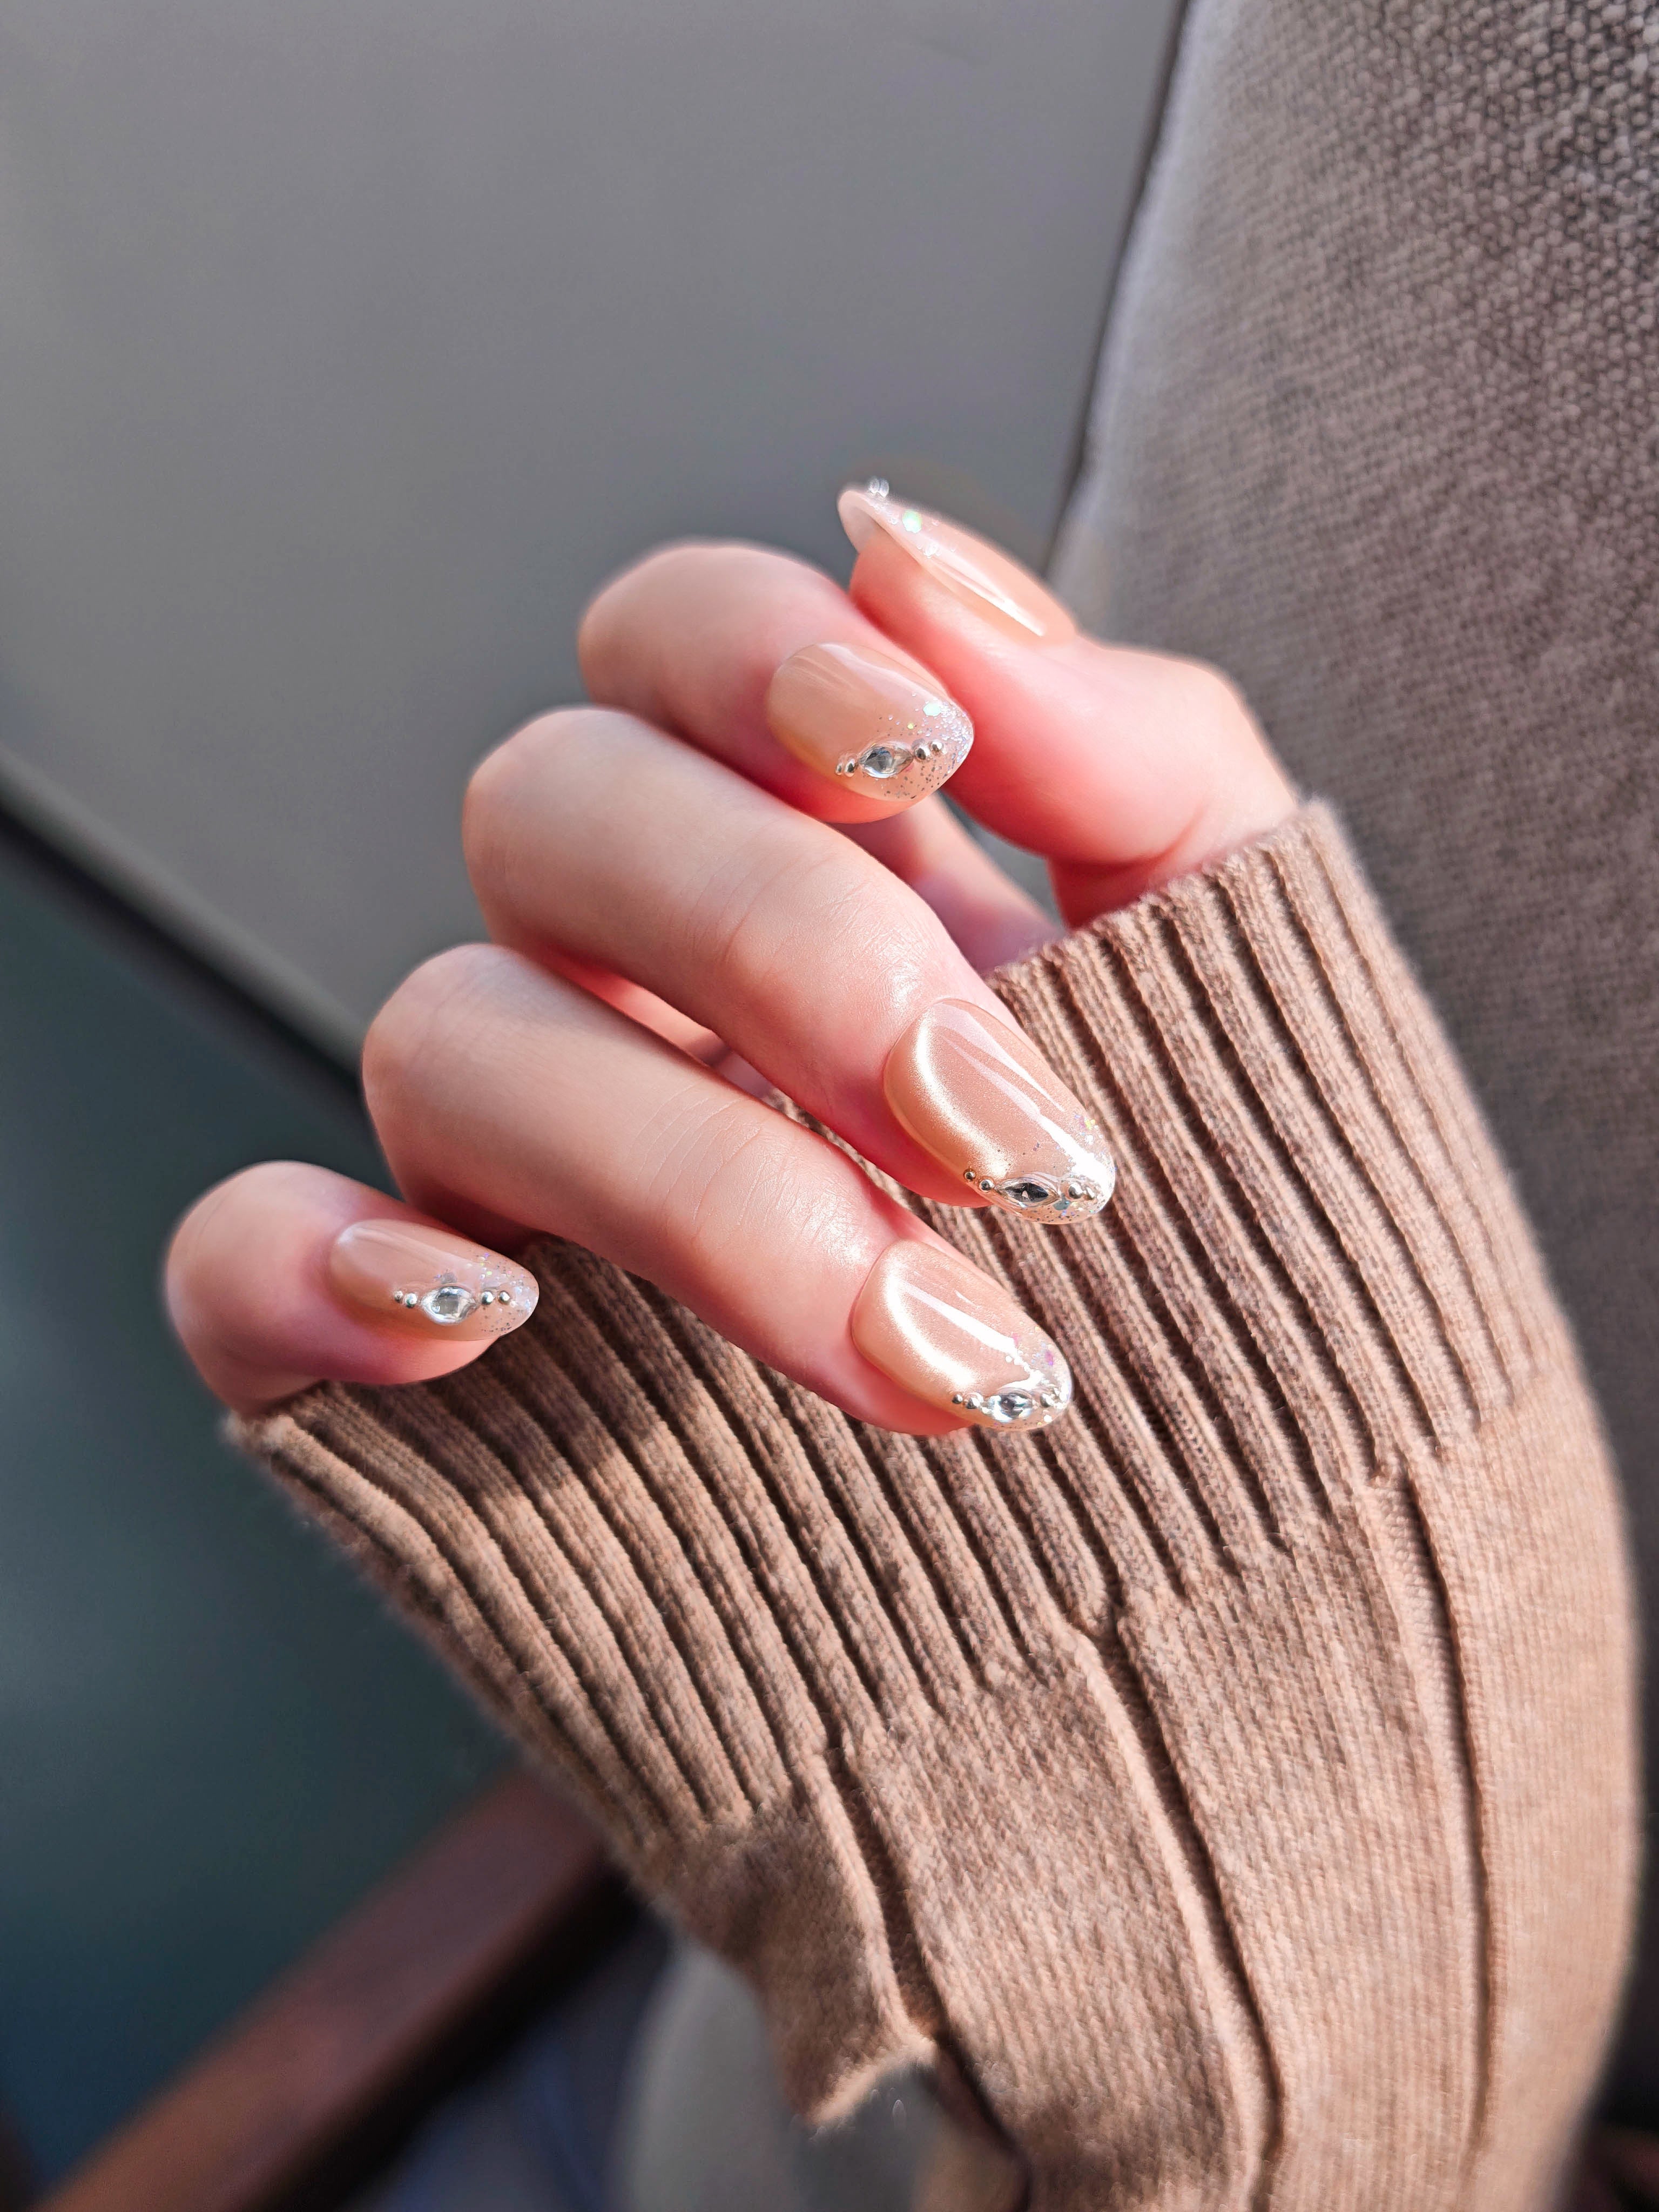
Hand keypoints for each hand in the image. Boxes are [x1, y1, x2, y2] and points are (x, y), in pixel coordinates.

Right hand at [166, 486, 1292, 1428]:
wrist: (1243, 1585)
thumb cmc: (1245, 1269)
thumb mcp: (1254, 979)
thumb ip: (1134, 749)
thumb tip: (915, 551)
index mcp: (810, 863)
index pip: (672, 642)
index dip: (753, 650)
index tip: (915, 752)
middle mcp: (638, 986)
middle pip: (551, 810)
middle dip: (780, 944)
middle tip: (1013, 1140)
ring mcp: (525, 1174)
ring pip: (450, 1038)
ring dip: (688, 1172)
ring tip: (929, 1347)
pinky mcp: (443, 1373)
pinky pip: (245, 1265)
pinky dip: (320, 1265)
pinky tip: (486, 1315)